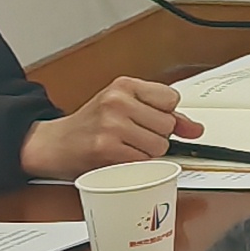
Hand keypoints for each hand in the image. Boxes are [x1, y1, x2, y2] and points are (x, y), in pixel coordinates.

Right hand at [21, 74, 200, 179]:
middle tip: (131, 136)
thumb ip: (164, 115)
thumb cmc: (91, 126)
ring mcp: (111, 125)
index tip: (147, 119)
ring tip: (124, 147)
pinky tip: (118, 158)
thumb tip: (197, 129)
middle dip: (156, 135)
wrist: (52, 144)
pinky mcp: (105, 149)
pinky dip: (136, 165)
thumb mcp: (126, 108)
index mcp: (124, 85)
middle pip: (168, 124)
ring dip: (147, 153)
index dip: (164, 115)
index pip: (172, 99)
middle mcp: (117, 101)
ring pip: (159, 145)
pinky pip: (143, 162)